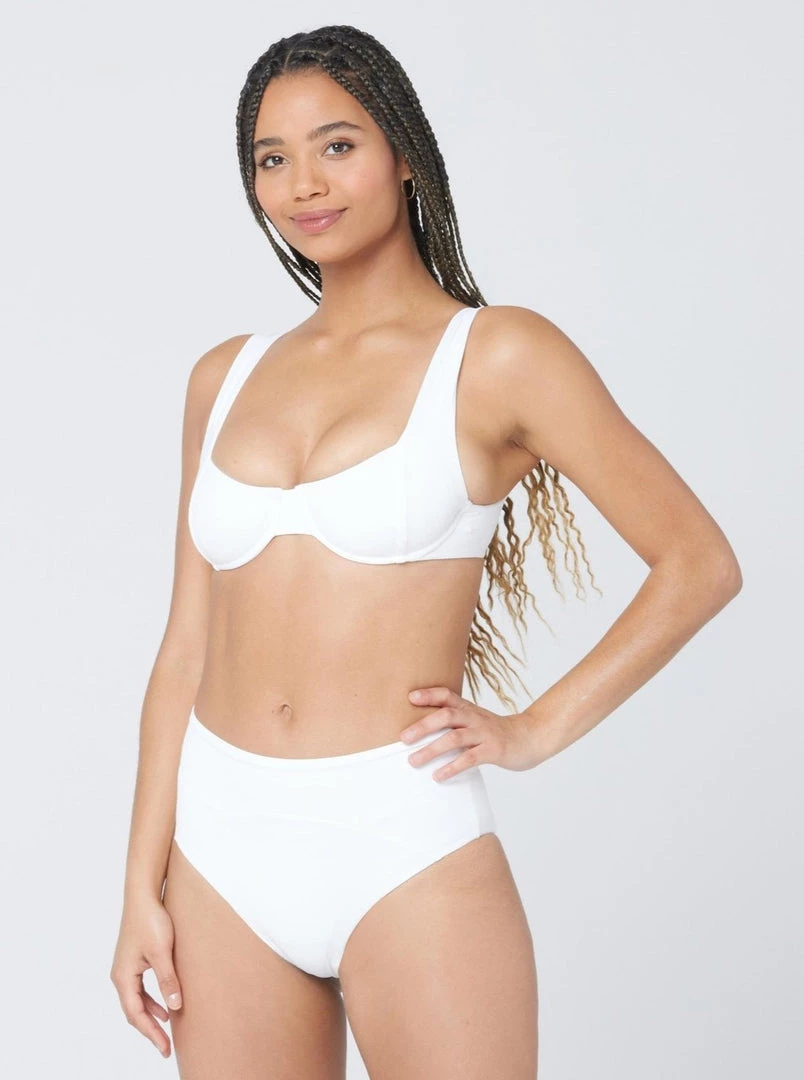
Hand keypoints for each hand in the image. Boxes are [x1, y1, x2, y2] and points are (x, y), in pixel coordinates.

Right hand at [110, 892, 182, 1059]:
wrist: (143, 895)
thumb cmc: (150, 920)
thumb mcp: (162, 952)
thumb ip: (168, 979)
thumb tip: (175, 1006)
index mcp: (124, 977)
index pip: (136, 1014)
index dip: (151, 1033)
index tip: (165, 1048)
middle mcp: (121, 975)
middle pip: (134, 1011)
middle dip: (150, 1029)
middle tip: (166, 1047)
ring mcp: (126, 967)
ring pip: (137, 1001)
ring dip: (151, 1015)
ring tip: (167, 1030)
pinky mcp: (134, 960)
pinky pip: (141, 989)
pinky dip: (151, 1000)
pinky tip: (166, 1004)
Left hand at [400, 686, 545, 780]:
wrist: (530, 737)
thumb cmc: (497, 732)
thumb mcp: (476, 721)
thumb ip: (456, 722)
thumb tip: (423, 731)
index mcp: (469, 709)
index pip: (447, 695)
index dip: (429, 694)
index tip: (410, 697)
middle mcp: (475, 718)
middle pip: (446, 716)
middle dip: (423, 726)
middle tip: (403, 738)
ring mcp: (485, 734)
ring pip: (454, 738)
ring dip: (431, 749)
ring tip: (414, 761)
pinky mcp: (493, 750)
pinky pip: (470, 758)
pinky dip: (452, 767)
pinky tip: (438, 776)